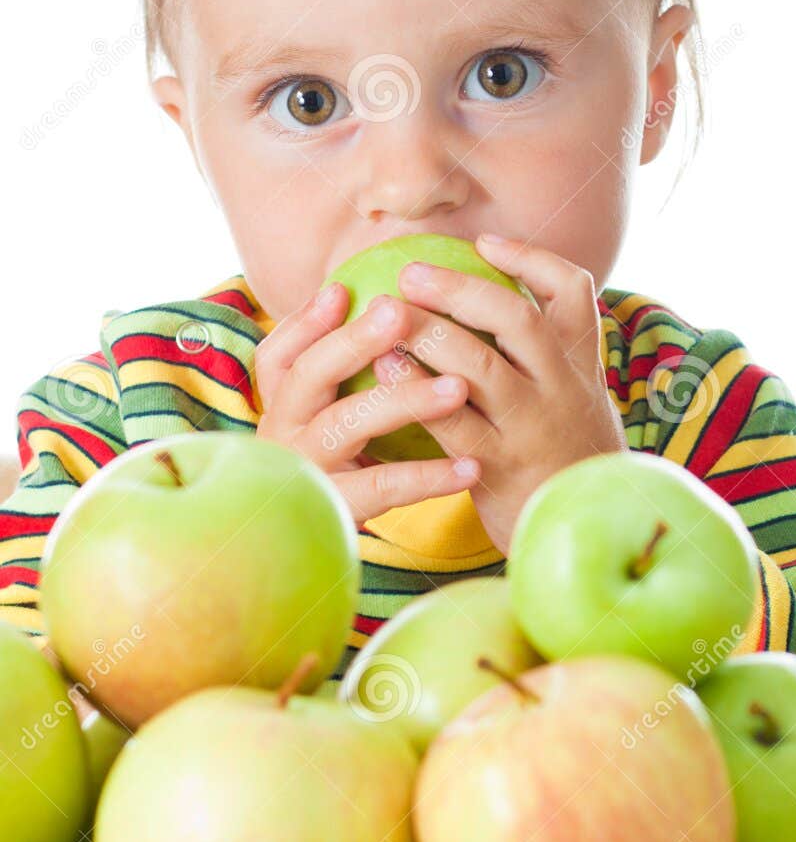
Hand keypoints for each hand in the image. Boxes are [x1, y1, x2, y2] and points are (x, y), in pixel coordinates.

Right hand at [254, 284, 479, 525]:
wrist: (305, 552)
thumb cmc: (339, 469)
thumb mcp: (329, 418)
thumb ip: (345, 375)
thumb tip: (386, 308)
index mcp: (282, 406)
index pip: (279, 354)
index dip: (305, 321)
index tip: (342, 290)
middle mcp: (284, 434)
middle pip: (309, 376)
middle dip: (353, 341)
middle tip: (400, 312)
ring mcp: (307, 472)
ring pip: (346, 424)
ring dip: (402, 400)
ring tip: (456, 388)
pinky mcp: (337, 510)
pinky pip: (384, 486)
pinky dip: (429, 477)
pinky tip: (470, 467)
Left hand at [379, 233, 627, 552]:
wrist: (582, 529)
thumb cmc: (564, 457)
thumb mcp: (576, 400)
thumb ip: (545, 357)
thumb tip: (487, 304)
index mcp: (581, 364)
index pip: (574, 293)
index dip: (530, 259)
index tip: (484, 242)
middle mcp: (561, 389)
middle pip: (517, 320)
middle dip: (460, 289)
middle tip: (409, 273)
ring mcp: (532, 427)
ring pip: (482, 368)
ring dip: (430, 335)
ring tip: (386, 314)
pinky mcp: (500, 467)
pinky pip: (452, 423)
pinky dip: (416, 391)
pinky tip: (384, 371)